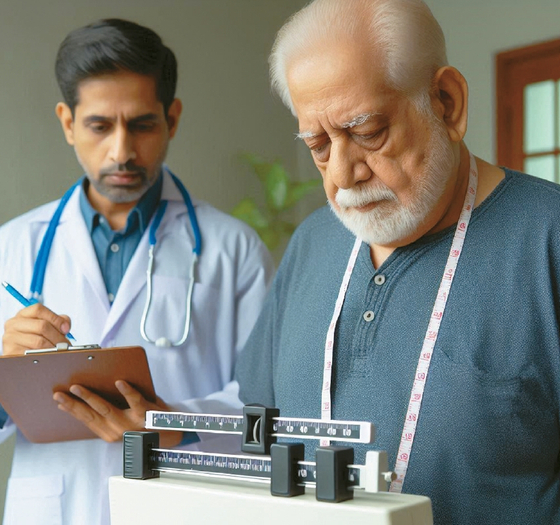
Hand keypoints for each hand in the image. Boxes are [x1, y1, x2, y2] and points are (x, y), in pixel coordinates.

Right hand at [2, 303, 71, 354]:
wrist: (22, 355)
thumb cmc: (36, 338)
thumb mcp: (46, 325)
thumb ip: (58, 321)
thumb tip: (65, 326)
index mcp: (23, 314)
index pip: (38, 310)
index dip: (55, 319)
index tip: (66, 329)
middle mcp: (14, 324)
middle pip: (42, 326)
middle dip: (58, 337)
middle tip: (66, 345)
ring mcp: (10, 338)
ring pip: (39, 342)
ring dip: (53, 348)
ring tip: (60, 352)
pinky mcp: (11, 352)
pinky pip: (33, 354)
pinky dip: (44, 356)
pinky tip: (48, 357)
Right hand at [53, 380, 181, 446]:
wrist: (171, 429)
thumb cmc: (144, 421)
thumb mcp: (122, 421)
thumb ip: (108, 412)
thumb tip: (88, 393)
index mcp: (109, 433)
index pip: (86, 420)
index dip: (71, 410)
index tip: (57, 400)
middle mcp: (117, 431)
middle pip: (91, 415)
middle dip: (73, 404)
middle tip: (60, 393)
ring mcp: (131, 424)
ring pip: (106, 409)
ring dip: (90, 397)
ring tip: (78, 386)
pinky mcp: (146, 414)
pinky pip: (135, 401)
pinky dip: (127, 391)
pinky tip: (120, 382)